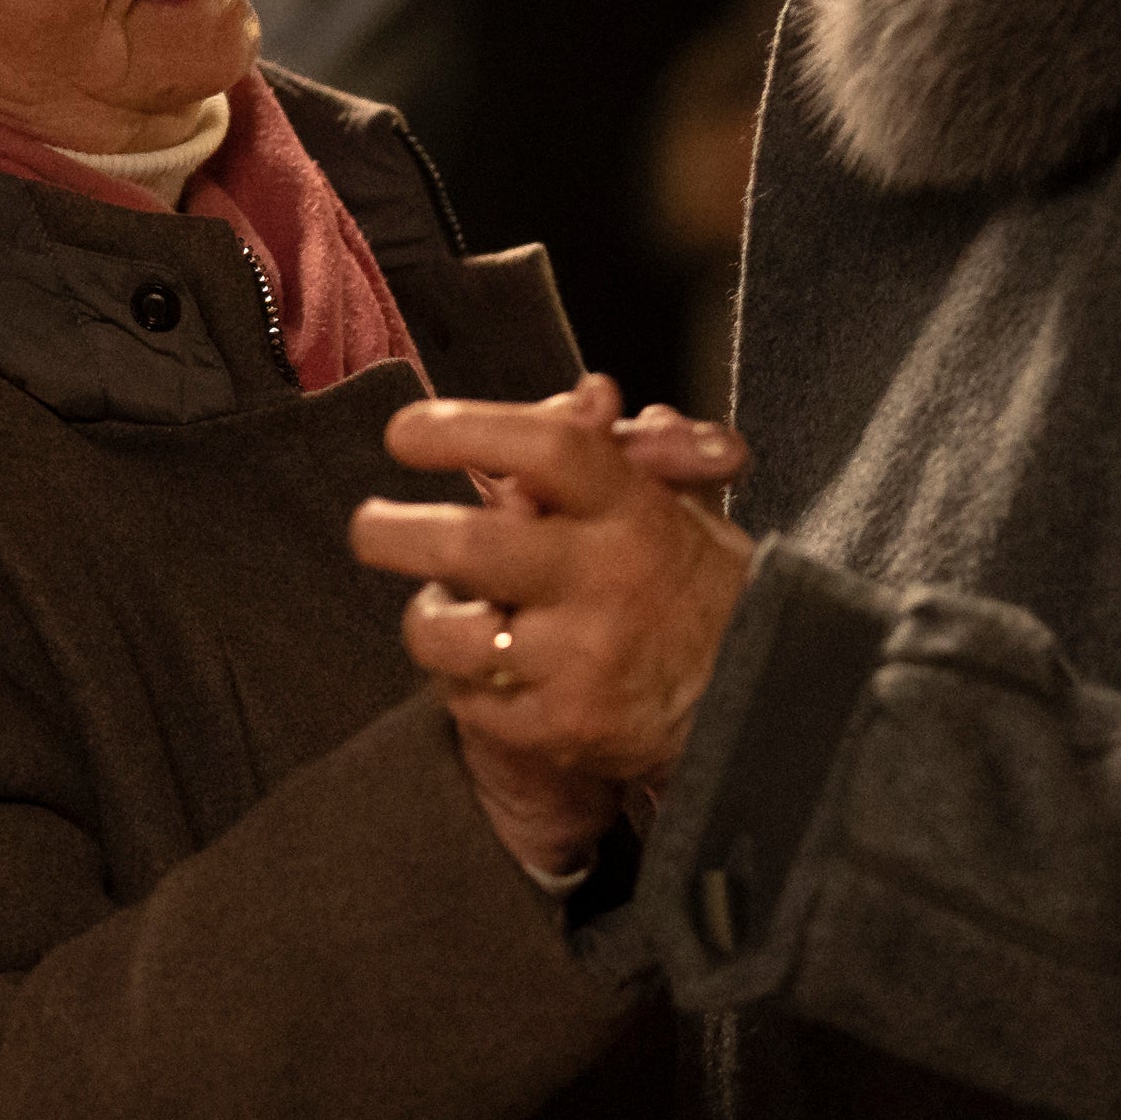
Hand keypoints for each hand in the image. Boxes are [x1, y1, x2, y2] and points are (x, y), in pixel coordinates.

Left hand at [349, 374, 757, 824]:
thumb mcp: (678, 506)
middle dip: (394, 532)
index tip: (404, 433)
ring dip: (427, 619)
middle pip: (470, 543)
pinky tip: (494, 670)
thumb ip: (619, 448)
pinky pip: (468, 699)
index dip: (465, 429)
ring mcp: (582, 659)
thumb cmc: (695, 592)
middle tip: (368, 526)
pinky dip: (466, 683)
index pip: (546, 448)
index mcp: (635, 512)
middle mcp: (607, 581)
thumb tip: (589, 391)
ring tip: (440, 613)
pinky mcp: (563, 728)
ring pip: (448, 633)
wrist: (753, 710)